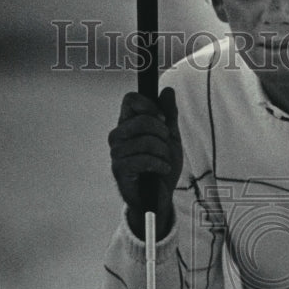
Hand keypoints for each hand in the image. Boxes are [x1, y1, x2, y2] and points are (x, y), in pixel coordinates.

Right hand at [108, 87, 181, 240]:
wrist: (159, 198)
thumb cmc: (162, 167)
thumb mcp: (171, 139)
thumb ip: (169, 115)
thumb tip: (167, 90)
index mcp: (128, 124)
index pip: (130, 100)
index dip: (149, 105)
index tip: (163, 119)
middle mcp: (118, 136)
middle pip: (141, 119)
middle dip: (162, 132)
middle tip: (166, 145)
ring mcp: (117, 153)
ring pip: (145, 140)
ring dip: (162, 152)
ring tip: (164, 161)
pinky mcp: (119, 170)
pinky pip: (142, 159)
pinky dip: (159, 164)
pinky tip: (162, 170)